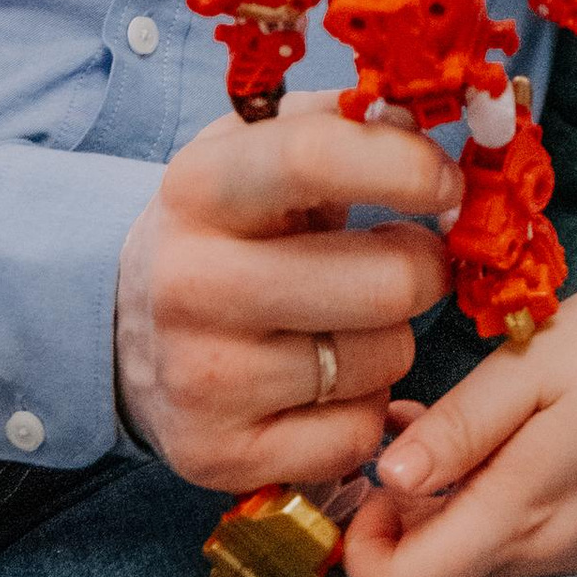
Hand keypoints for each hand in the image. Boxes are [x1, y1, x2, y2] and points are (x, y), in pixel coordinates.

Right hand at [113, 92, 460, 490]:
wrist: (128, 332)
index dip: (406, 166)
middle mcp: (191, 284)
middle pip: (385, 282)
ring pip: (382, 360)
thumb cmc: (227, 230)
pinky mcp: (220, 454)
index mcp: (198, 189)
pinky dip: (362, 409)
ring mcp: (204, 379)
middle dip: (422, 269)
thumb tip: (425, 122)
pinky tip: (323, 384)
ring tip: (345, 323)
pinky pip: (357, 435)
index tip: (448, 183)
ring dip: (389, 340)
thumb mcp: (259, 153)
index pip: (315, 158)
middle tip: (407, 263)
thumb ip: (343, 123)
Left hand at [342, 273, 576, 576]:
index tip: (369, 474)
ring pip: (472, 553)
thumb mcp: (537, 365)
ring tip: (444, 414)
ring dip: (441, 498)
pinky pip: (514, 532)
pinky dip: (484, 494)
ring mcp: (575, 546)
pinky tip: (494, 428)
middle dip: (396, 514)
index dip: (360, 548)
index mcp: (524, 513)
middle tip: (399, 427)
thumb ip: (458, 429)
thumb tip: (385, 481)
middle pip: (433, 574)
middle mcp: (546, 551)